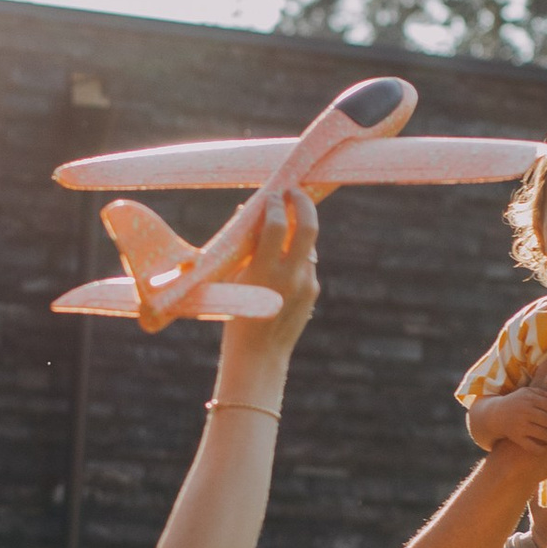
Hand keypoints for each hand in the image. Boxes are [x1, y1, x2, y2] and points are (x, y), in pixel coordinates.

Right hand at [222, 188, 318, 364]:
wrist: (258, 355)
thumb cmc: (236, 315)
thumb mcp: (234, 279)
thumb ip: (244, 247)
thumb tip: (248, 212)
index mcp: (265, 271)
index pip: (276, 225)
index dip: (275, 204)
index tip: (272, 195)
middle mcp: (291, 275)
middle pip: (308, 227)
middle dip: (302, 204)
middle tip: (293, 191)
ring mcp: (306, 284)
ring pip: (307, 245)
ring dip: (296, 233)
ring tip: (281, 228)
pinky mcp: (313, 291)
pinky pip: (305, 265)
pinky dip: (295, 257)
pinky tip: (280, 265)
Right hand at [467, 383, 546, 469]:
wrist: (496, 414)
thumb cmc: (516, 402)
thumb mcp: (527, 393)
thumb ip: (543, 393)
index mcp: (530, 399)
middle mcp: (525, 412)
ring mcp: (521, 426)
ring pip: (544, 434)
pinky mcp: (517, 438)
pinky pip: (533, 446)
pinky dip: (543, 449)